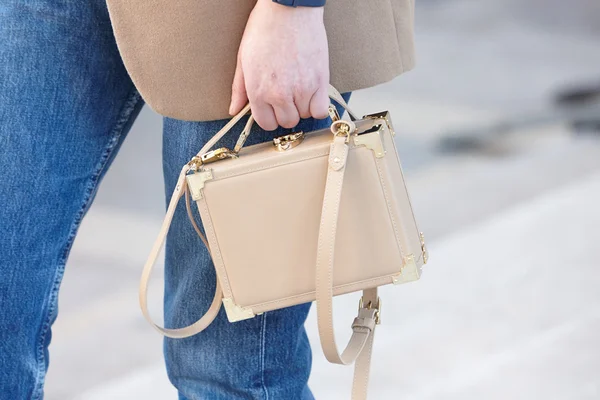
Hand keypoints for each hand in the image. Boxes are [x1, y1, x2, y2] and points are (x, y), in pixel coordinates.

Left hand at [228, 0, 329, 130]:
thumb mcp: (244, 58)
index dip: (270, 116)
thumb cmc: (266, 28)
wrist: (288, 9)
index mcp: (258, 91)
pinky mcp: (320, 81)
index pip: (266, 123)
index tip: (273, 107)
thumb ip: (240, 89)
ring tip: (299, 88)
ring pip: (304, 115)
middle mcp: (280, 95)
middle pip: (287, 121)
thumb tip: (234, 108)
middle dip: (286, 111)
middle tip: (287, 96)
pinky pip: (321, 110)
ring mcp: (301, 89)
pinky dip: (318, 105)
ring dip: (302, 106)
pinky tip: (313, 93)